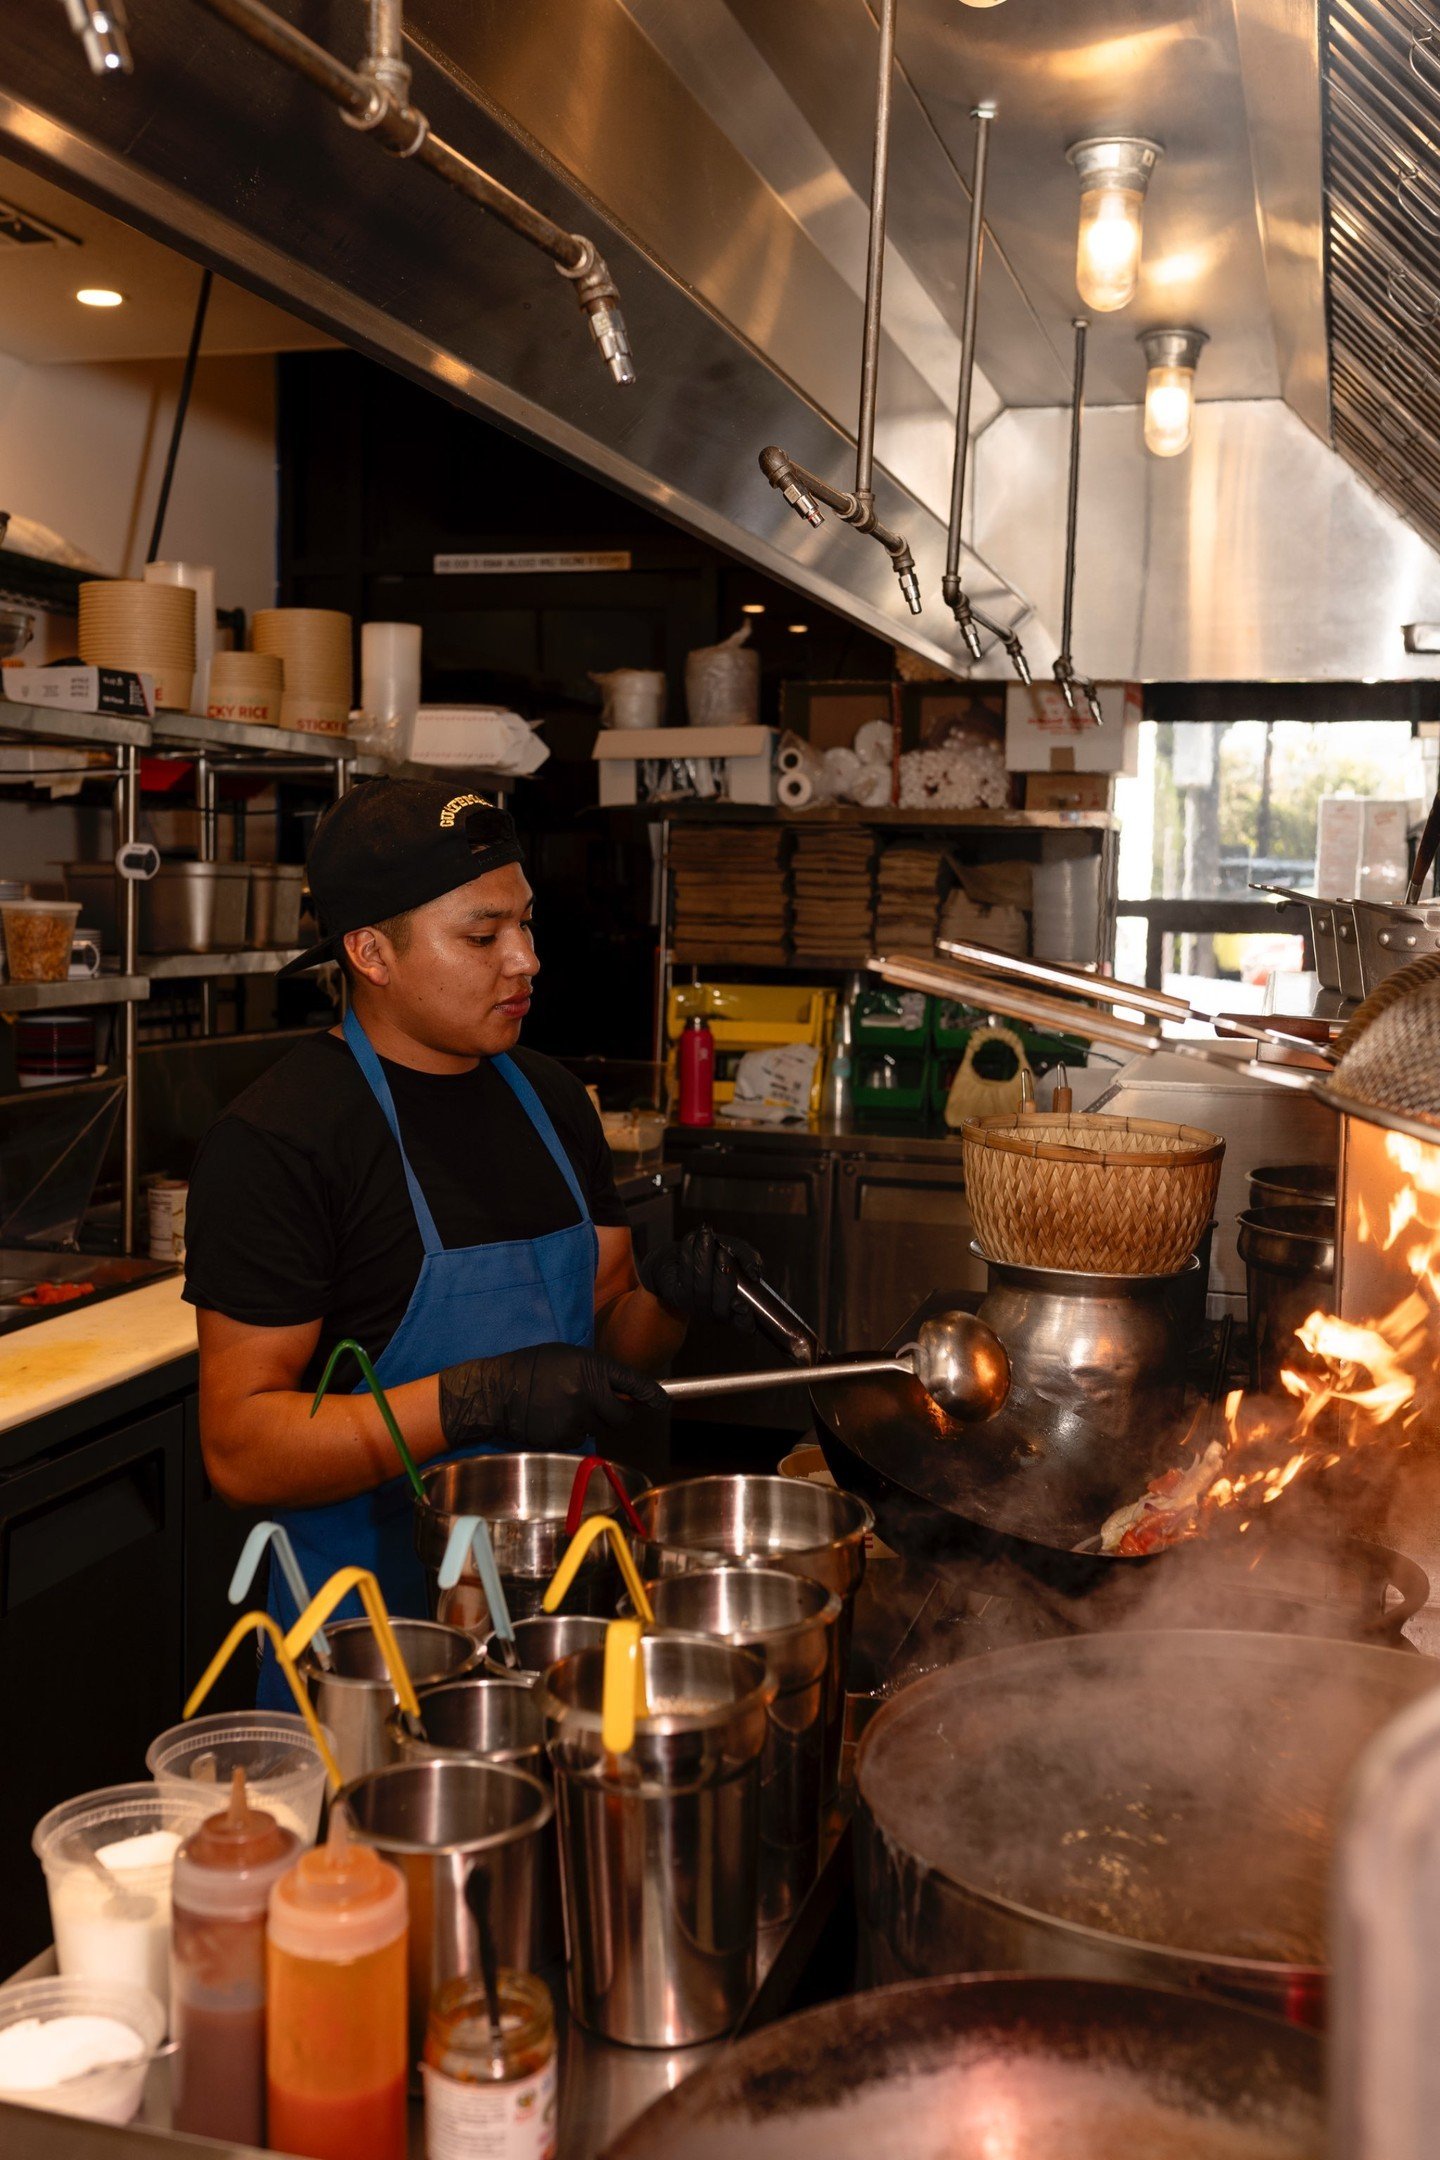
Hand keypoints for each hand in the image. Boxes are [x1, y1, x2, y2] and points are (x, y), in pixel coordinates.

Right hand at [439, 1343, 665, 1450]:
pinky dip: (570, 1433)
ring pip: (599, 1430)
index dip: (652, 1394)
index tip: (663, 1402)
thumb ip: (598, 1373)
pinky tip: (552, 1419)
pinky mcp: (563, 1439)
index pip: (634, 1383)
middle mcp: (587, 1394)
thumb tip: (624, 1391)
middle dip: (617, 1414)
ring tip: (563, 1407)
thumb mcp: (568, 1357)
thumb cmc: (532, 1368)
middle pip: (622, 1417)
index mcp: (591, 1368)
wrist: (496, 1392)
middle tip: (603, 1407)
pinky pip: (578, 1440)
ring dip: (590, 1422)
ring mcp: (575, 1419)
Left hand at [638, 1225, 763, 1330]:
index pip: (744, 1324)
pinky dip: (687, 1257)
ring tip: (705, 1236)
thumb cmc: (716, 1252)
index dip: (746, 1321)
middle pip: (721, 1307)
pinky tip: (690, 1239)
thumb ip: (749, 1259)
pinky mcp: (676, 1297)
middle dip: (723, 1278)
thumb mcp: (737, 1250)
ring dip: (703, 1260)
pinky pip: (683, 1279)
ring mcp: (695, 1308)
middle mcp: (716, 1314)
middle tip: (723, 1252)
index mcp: (736, 1308)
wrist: (684, 1251)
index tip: (744, 1306)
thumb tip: (754, 1274)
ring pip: (701, 1290)